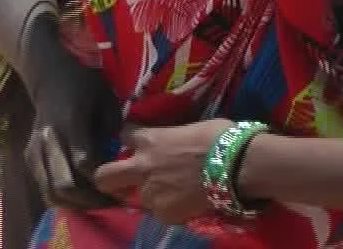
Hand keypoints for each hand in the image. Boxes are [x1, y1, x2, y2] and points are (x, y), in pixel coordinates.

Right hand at [25, 50, 121, 211]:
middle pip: (63, 185)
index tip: (123, 187)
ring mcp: (34, 151)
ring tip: (98, 204)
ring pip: (49, 192)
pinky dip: (62, 198)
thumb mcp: (107, 99)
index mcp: (70, 123)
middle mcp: (48, 141)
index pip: (83, 163)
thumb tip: (123, 159)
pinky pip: (43, 187)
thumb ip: (113, 129)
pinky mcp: (29, 157)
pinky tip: (82, 197)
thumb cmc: (85, 86)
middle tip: (113, 204)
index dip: (102, 179)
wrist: (49, 77)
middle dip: (90, 200)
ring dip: (74, 204)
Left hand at [92, 120, 234, 225]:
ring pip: (141, 197)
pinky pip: (163, 212)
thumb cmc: (221, 138)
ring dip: (155, 194)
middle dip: (108, 178)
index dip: (131, 138)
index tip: (136, 141)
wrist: (237, 165)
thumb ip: (176, 138)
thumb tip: (179, 143)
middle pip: (106, 176)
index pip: (126, 135)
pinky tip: (189, 202)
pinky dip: (173, 208)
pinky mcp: (164, 213)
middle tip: (121, 180)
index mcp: (151, 141)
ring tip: (176, 192)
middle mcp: (142, 167)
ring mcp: (151, 193)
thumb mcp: (193, 128)